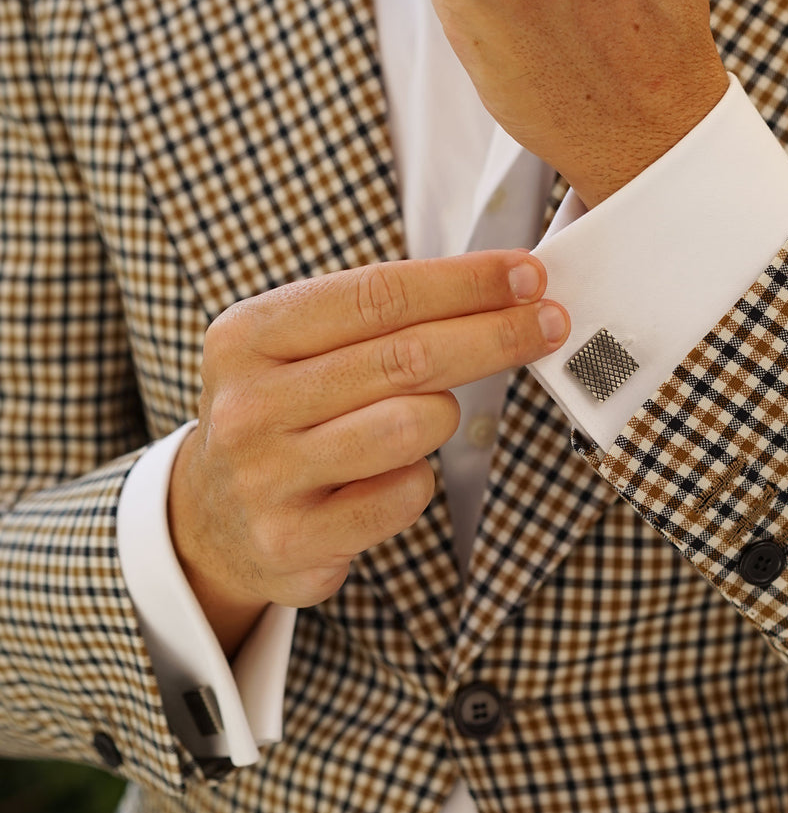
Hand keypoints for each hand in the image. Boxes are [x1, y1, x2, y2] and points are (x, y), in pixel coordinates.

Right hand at [168, 251, 568, 653]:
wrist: (212, 517)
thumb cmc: (286, 412)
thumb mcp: (297, 346)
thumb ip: (378, 315)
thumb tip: (506, 285)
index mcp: (248, 335)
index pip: (378, 293)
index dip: (464, 282)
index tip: (529, 273)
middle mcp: (248, 403)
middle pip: (406, 356)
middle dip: (494, 334)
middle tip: (551, 323)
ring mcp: (266, 476)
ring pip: (411, 425)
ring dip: (445, 415)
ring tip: (430, 415)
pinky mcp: (294, 539)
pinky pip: (404, 495)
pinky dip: (419, 479)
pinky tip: (395, 475)